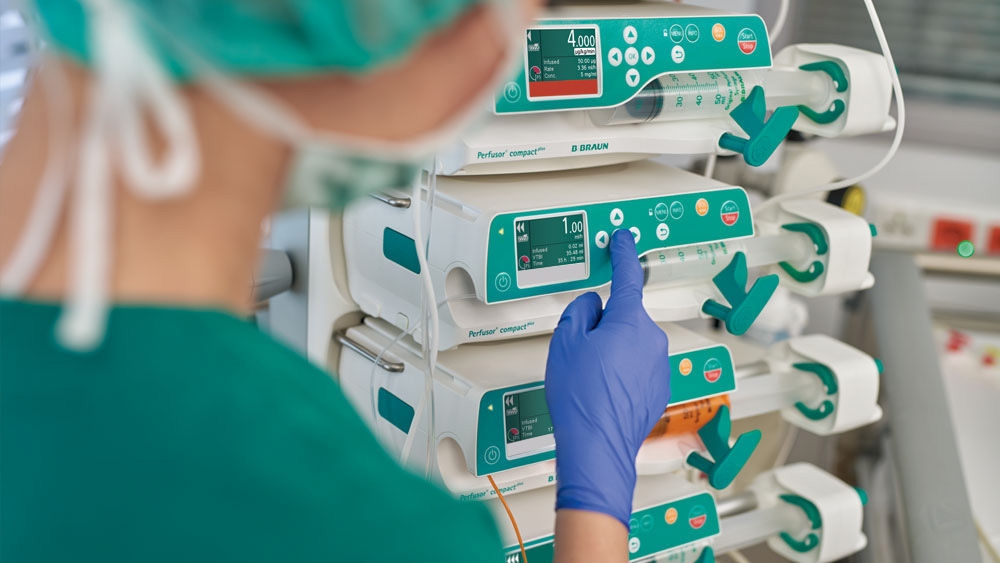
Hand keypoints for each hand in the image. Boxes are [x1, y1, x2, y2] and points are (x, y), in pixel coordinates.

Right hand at [545, 229, 670, 527]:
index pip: (627, 276)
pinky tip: (603, 392)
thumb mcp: (564, 343)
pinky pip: (638, 368)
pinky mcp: (659, 387)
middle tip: (580, 350)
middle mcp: (651, 339)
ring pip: (631, 344)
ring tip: (589, 379)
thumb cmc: (581, 397)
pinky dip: (622, 374)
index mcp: (628, 320)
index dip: (623, 254)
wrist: (598, 444)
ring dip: (613, 352)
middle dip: (604, 326)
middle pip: (624, 317)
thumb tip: (591, 306)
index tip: (623, 239)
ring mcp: (659, 365)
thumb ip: (578, 312)